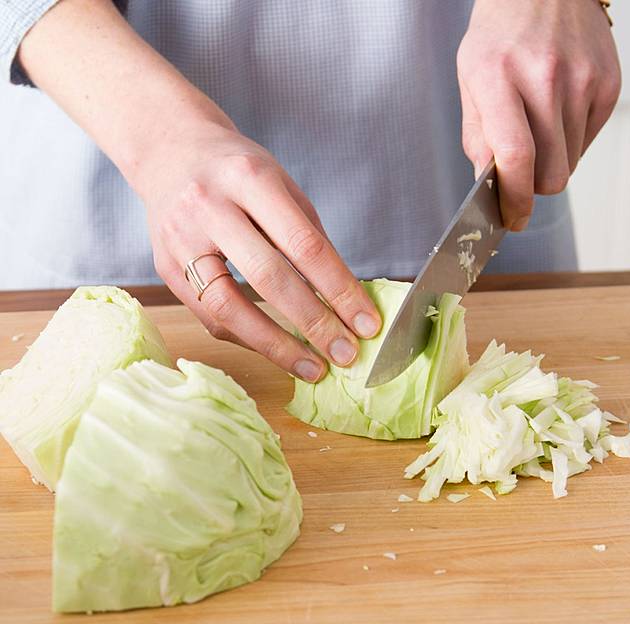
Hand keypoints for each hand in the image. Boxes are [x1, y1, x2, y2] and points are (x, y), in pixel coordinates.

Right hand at [142, 117, 381, 381]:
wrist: (171, 152)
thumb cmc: (238, 171)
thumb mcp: (281, 184)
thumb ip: (308, 237)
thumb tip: (343, 299)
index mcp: (250, 178)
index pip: (304, 245)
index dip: (340, 289)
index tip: (367, 323)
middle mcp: (209, 206)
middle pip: (268, 277)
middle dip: (314, 323)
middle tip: (346, 355)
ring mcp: (180, 238)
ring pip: (228, 306)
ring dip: (275, 345)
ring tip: (312, 368)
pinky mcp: (164, 267)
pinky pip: (209, 315)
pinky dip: (248, 338)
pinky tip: (277, 350)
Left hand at [457, 0, 620, 229]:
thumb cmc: (499, 37)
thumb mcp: (470, 80)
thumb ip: (477, 137)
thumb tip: (488, 185)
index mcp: (499, 78)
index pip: (515, 156)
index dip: (514, 199)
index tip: (512, 218)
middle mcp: (546, 78)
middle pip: (551, 173)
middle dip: (532, 188)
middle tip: (519, 176)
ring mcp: (584, 80)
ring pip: (570, 164)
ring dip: (550, 164)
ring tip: (535, 131)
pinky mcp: (609, 84)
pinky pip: (587, 142)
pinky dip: (569, 143)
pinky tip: (555, 115)